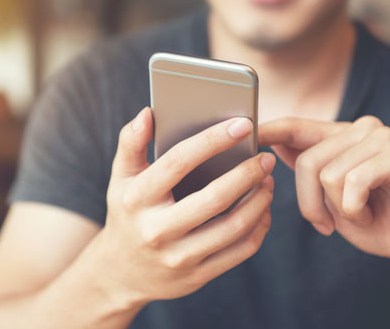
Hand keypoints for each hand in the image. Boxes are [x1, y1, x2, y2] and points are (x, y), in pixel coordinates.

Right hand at [91, 107, 275, 305]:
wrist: (121, 273)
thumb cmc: (128, 213)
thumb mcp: (121, 179)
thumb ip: (131, 143)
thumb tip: (148, 113)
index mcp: (137, 199)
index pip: (178, 163)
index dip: (212, 140)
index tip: (243, 124)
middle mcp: (156, 230)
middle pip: (214, 198)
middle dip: (247, 174)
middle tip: (265, 158)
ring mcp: (178, 257)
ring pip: (233, 227)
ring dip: (259, 201)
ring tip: (267, 181)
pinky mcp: (197, 276)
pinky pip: (239, 252)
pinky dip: (258, 227)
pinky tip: (262, 209)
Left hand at [259, 115, 389, 264]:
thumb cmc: (376, 221)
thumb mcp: (330, 199)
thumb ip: (307, 171)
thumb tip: (272, 145)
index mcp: (340, 138)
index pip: (297, 126)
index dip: (270, 129)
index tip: (247, 130)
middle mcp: (360, 129)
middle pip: (307, 161)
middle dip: (311, 203)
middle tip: (329, 224)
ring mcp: (381, 138)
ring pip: (327, 174)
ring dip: (339, 210)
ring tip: (361, 214)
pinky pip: (353, 183)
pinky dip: (356, 210)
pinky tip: (372, 213)